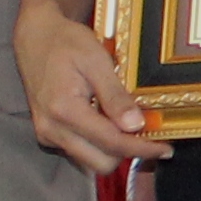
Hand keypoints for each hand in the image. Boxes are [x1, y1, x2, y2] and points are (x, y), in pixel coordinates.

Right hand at [18, 0, 154, 176]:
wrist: (35, 37)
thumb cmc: (66, 42)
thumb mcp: (96, 61)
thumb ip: (115, 95)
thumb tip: (135, 125)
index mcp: (64, 110)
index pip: (111, 143)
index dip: (142, 148)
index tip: (165, 148)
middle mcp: (52, 129)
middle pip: (101, 163)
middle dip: (128, 153)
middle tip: (149, 135)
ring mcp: (48, 134)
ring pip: (90, 161)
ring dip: (113, 150)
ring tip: (129, 125)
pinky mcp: (48, 135)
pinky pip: (80, 151)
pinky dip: (99, 144)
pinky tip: (109, 122)